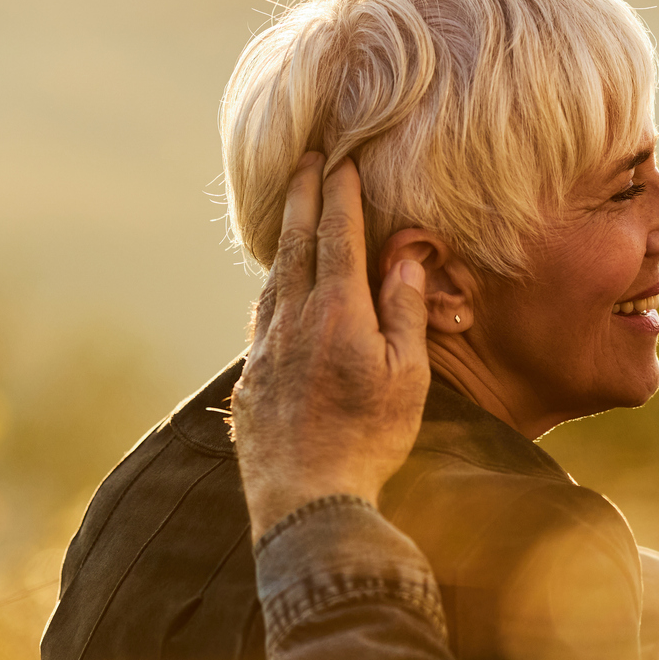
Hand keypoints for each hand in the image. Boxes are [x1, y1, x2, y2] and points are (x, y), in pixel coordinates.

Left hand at [232, 153, 430, 539]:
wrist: (308, 500)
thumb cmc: (370, 440)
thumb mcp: (407, 376)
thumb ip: (405, 311)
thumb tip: (406, 258)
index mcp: (338, 312)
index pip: (338, 236)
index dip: (339, 194)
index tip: (339, 159)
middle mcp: (294, 319)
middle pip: (295, 242)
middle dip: (301, 196)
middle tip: (303, 158)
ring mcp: (266, 347)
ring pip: (273, 277)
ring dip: (283, 238)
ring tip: (291, 212)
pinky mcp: (251, 378)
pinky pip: (262, 316)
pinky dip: (273, 286)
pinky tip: (277, 289)